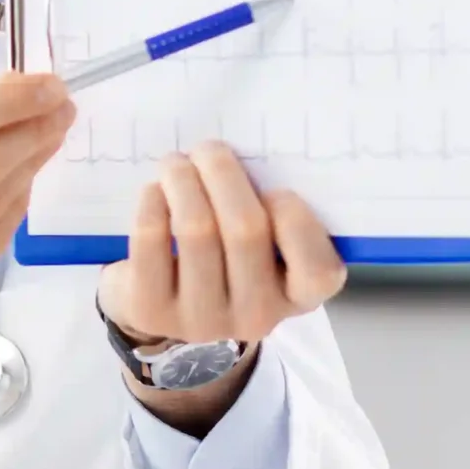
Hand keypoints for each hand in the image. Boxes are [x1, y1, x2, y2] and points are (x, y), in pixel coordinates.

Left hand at [96, 141, 344, 432]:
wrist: (167, 309)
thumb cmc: (228, 258)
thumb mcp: (266, 247)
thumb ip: (271, 212)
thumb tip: (247, 152)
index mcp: (298, 298)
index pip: (318, 270)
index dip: (297, 221)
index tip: (275, 189)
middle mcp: (256, 316)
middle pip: (245, 230)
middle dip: (224, 174)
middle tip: (209, 149)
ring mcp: (202, 319)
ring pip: (195, 229)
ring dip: (183, 180)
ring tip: (176, 163)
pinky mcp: (152, 310)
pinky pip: (152, 239)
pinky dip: (153, 202)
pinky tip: (156, 190)